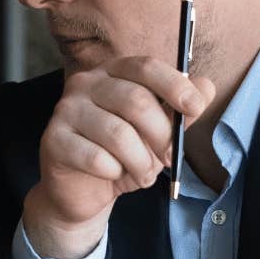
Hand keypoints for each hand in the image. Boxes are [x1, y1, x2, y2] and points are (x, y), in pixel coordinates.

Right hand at [22, 56, 215, 258]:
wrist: (83, 191)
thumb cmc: (122, 156)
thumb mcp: (158, 133)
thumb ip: (180, 110)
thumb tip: (206, 88)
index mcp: (113, 72)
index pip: (145, 67)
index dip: (174, 86)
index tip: (195, 108)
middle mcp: (86, 83)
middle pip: (135, 101)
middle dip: (161, 136)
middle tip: (169, 158)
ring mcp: (65, 110)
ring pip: (118, 134)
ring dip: (140, 162)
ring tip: (143, 174)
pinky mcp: (53, 140)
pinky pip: (96, 158)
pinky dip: (114, 172)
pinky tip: (112, 175)